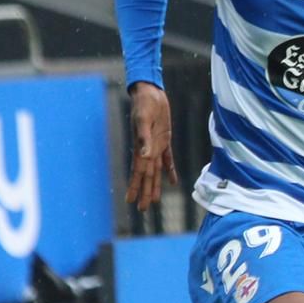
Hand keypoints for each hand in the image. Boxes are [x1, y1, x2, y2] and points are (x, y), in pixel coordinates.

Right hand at [126, 82, 175, 210]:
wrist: (150, 93)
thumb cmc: (144, 104)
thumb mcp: (144, 119)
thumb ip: (144, 138)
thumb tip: (144, 156)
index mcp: (141, 148)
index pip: (138, 173)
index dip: (135, 187)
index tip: (130, 202)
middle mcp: (147, 151)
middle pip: (146, 177)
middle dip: (144, 192)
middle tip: (142, 209)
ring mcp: (156, 146)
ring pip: (156, 172)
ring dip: (155, 186)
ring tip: (154, 201)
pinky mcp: (164, 140)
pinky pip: (167, 159)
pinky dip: (170, 171)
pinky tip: (172, 181)